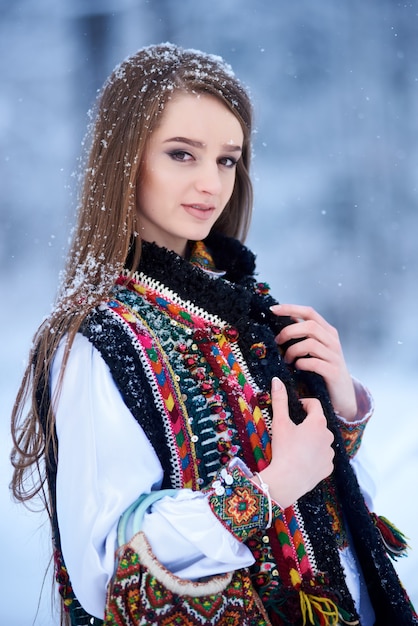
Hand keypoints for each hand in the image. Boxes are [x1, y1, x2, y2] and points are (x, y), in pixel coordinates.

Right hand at [259, 378, 333, 508]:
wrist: (288, 480)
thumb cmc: (284, 449)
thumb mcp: (279, 422)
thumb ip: (280, 400)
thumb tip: (276, 380)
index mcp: (318, 422)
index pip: (315, 404)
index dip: (304, 403)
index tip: (294, 409)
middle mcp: (328, 436)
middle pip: (318, 423)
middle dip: (307, 423)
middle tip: (292, 430)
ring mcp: (330, 453)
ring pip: (321, 440)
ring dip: (311, 440)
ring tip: (296, 447)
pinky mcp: (328, 467)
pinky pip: (323, 457)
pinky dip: (314, 456)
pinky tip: (302, 460)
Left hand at [270, 303, 356, 420]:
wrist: (343, 395)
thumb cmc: (324, 369)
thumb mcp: (316, 348)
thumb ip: (304, 334)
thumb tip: (285, 320)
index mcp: (327, 332)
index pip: (309, 312)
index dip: (291, 308)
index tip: (272, 310)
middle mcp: (333, 341)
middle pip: (310, 326)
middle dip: (289, 332)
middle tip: (277, 342)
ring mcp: (334, 356)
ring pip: (310, 344)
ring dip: (292, 351)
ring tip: (287, 360)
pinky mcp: (333, 372)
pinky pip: (313, 362)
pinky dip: (301, 364)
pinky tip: (297, 368)